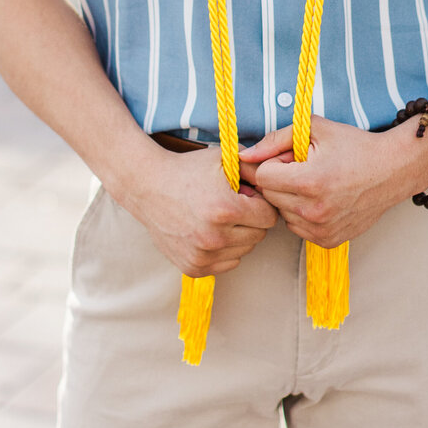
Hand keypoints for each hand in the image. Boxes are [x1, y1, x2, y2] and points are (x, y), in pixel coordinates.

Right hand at [132, 144, 278, 277]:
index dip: (261, 202)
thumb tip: (279, 182)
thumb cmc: (189, 170)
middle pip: (259, 236)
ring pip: (245, 250)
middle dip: (252, 219)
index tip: (247, 195)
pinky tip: (209, 231)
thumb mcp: (224, 159)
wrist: (148, 187)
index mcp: (225, 209)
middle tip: (233, 204)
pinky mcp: (193, 267)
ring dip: (239, 235)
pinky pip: (228, 263)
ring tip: (219, 216)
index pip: (269, 217)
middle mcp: (214, 237)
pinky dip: (225, 249)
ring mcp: (202, 255)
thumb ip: (256, 168)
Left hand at [239, 115, 427, 248]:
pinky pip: (297, 227)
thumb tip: (245, 156)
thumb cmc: (354, 146)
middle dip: (279, 179)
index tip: (290, 157)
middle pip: (269, 196)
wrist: (393, 170)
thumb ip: (275, 139)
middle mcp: (314, 211)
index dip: (272, 163)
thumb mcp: (315, 129)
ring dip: (289, 198)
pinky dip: (302, 213)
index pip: (262, 177)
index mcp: (310, 182)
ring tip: (314, 183)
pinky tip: (321, 198)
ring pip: (281, 214)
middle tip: (303, 167)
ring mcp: (322, 230)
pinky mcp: (328, 241)